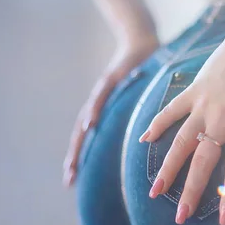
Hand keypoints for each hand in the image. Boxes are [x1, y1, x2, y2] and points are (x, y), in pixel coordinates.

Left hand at [63, 35, 158, 186]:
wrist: (143, 42)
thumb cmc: (147, 73)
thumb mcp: (145, 102)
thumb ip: (147, 122)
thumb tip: (154, 142)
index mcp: (109, 112)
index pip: (93, 140)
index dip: (84, 158)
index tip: (77, 181)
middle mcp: (101, 104)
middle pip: (84, 135)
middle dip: (76, 157)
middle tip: (70, 180)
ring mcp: (103, 91)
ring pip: (86, 119)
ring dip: (79, 142)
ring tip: (74, 162)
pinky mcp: (111, 78)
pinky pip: (101, 96)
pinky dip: (95, 110)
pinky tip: (91, 124)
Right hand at [140, 38, 224, 224]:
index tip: (224, 219)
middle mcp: (221, 118)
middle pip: (203, 162)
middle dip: (192, 192)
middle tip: (181, 217)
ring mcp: (204, 104)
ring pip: (181, 142)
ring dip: (168, 168)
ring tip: (155, 192)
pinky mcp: (194, 90)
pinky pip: (171, 110)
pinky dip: (157, 124)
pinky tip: (145, 141)